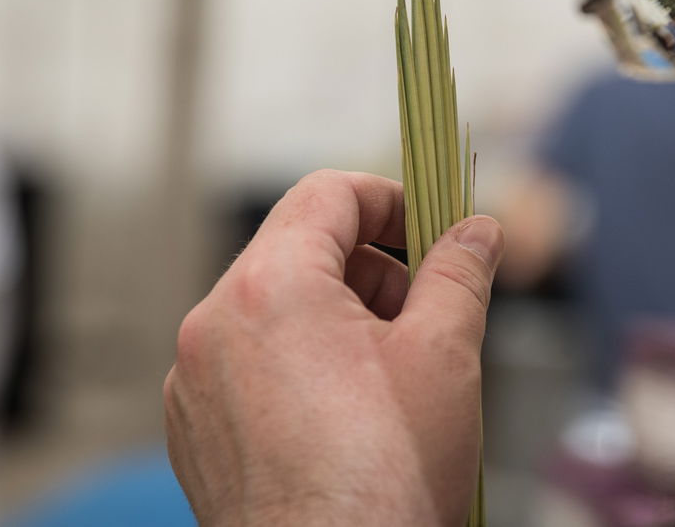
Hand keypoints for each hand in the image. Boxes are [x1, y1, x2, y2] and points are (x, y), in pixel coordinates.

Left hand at [164, 169, 503, 525]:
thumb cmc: (383, 479)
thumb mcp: (445, 354)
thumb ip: (460, 273)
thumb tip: (477, 232)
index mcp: (270, 288)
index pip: (327, 195)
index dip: (390, 200)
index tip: (432, 231)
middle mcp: (215, 326)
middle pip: (299, 251)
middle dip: (372, 270)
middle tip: (428, 312)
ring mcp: (196, 384)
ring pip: (276, 312)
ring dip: (339, 320)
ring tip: (396, 376)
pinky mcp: (197, 433)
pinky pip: (251, 367)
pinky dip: (302, 367)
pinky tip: (352, 417)